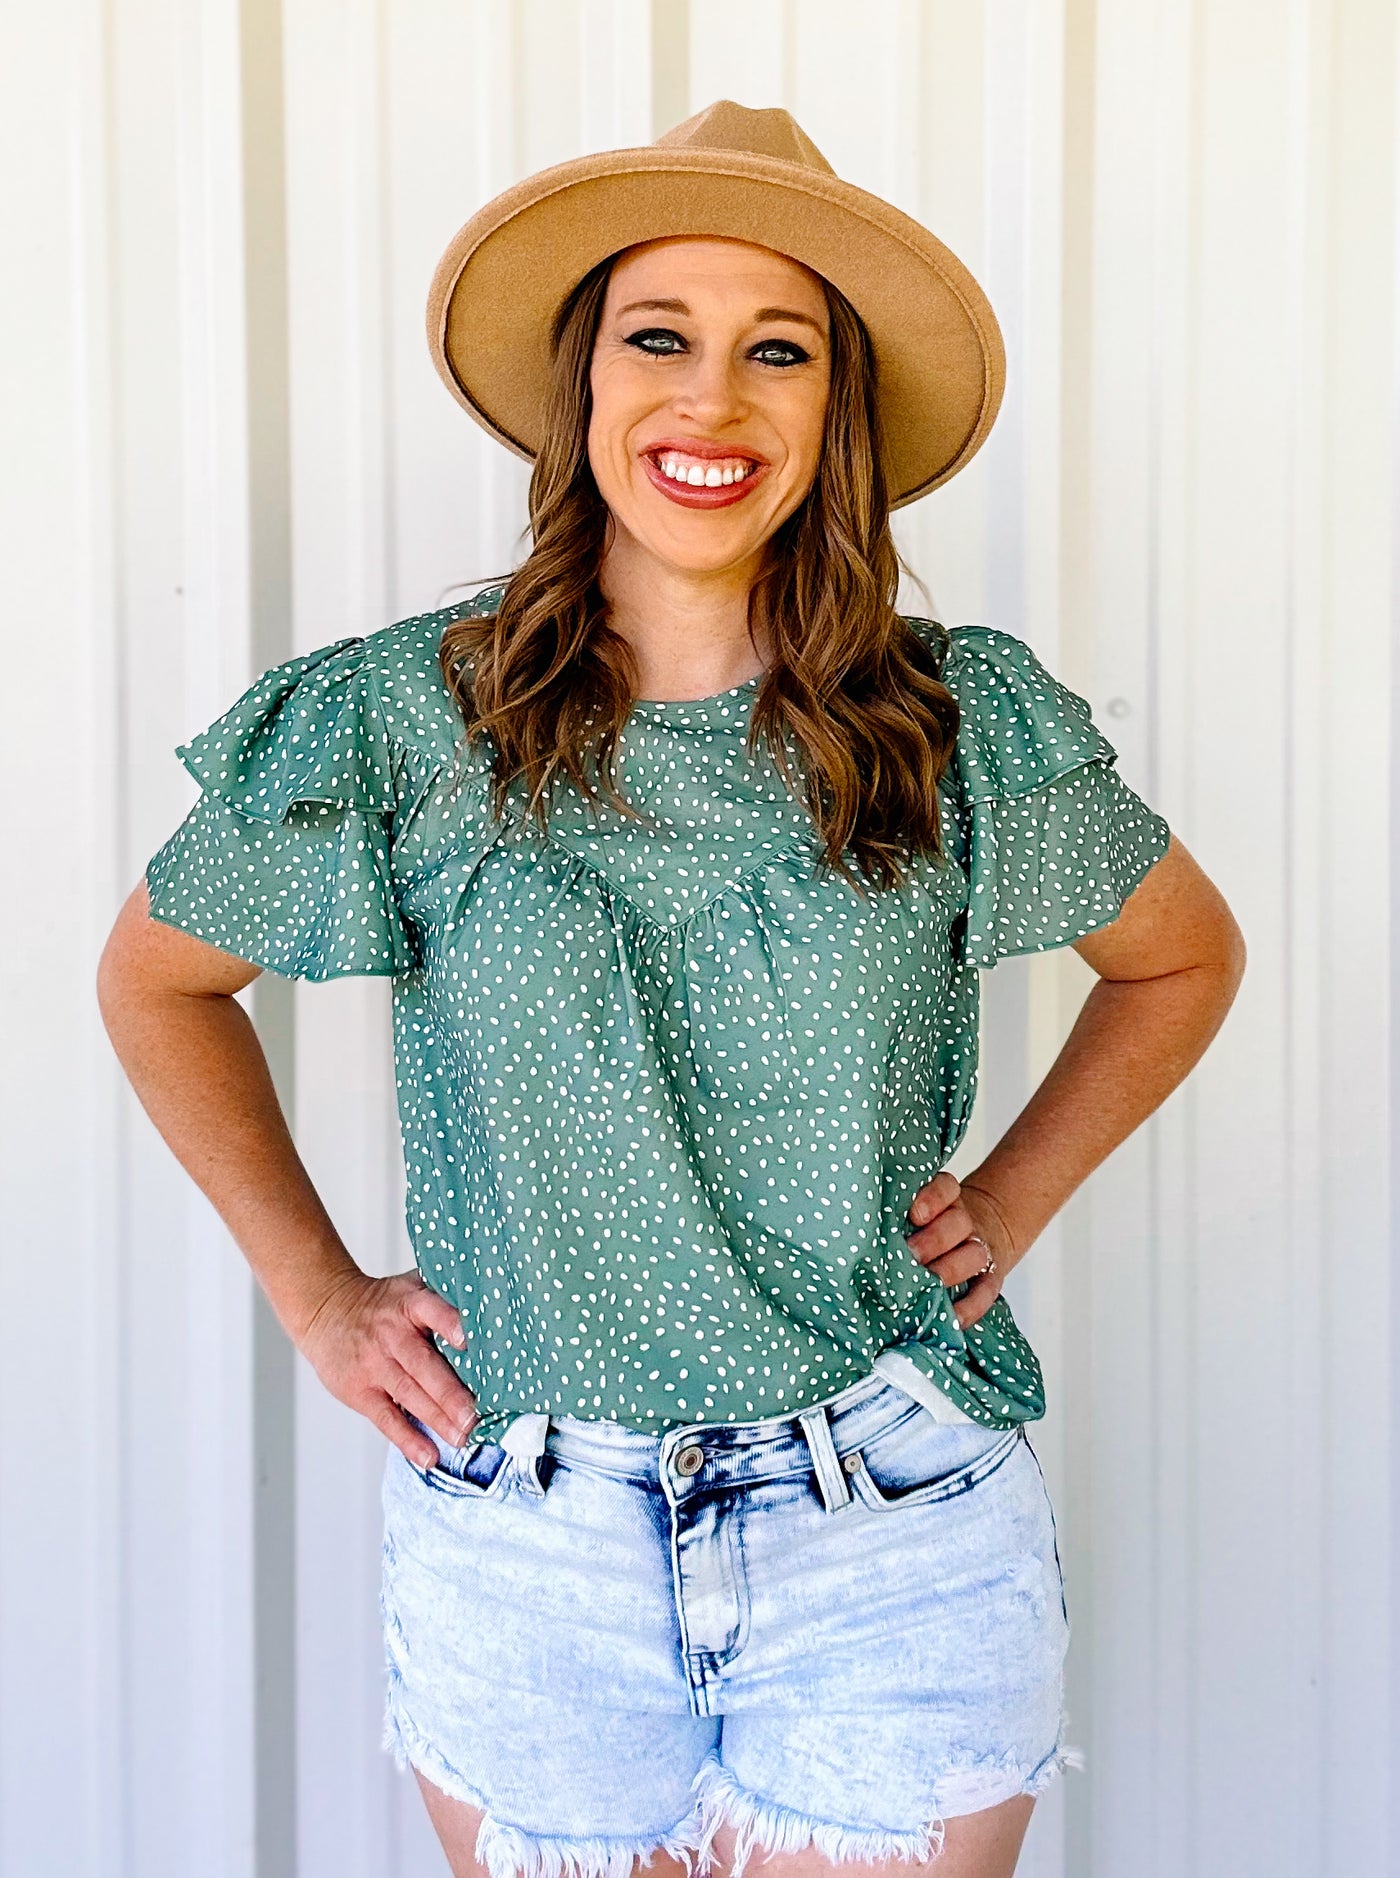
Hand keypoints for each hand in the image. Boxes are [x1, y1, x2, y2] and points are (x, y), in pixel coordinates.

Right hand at [294, 1268, 479, 1468]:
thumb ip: (445, 1297)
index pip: (431, 1309)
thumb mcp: (411, 1287)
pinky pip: (387, 1419)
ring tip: (463, 1438)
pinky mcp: (360, 1391)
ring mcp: (374, 1364)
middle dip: (451, 1393)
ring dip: (438, 1420)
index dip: (450, 1323)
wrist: (327, 1310)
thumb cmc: (383, 1304)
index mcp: (410, 1303)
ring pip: (409, 1395)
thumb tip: (496, 1307)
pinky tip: (430, 1456)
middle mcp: (392, 1334)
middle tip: (475, 1416)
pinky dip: (408, 1440)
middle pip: (424, 1365)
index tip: (468, 1341)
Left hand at [903, 1170, 1019, 1330]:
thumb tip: (859, 1233)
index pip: (946, 1188)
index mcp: (947, 1200)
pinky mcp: (991, 1278)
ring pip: (974, 1254)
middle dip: (933, 1240)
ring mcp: (981, 1249)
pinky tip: (952, 1318)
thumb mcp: (921, 1210)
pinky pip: (986, 1292)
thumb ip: (899, 1216)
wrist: (989, 1226)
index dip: (932, 1199)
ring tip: (928, 1285)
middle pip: (957, 1223)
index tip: (914, 1214)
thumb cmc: (934, 1224)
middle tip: (910, 1255)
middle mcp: (965, 1221)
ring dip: (950, 1270)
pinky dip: (971, 1307)